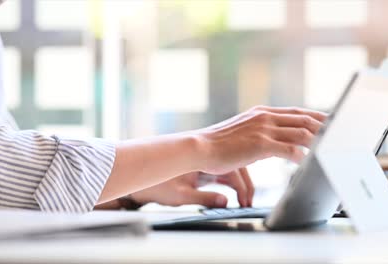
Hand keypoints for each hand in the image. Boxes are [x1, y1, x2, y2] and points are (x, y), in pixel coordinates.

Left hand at [130, 167, 253, 207]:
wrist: (139, 182)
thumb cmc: (156, 187)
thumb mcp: (181, 196)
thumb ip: (204, 198)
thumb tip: (225, 202)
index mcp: (200, 158)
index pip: (231, 167)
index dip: (242, 185)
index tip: (245, 201)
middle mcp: (203, 156)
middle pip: (234, 165)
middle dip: (244, 184)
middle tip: (248, 203)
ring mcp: (202, 162)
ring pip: (229, 169)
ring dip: (237, 184)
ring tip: (243, 201)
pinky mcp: (199, 168)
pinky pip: (220, 174)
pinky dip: (228, 184)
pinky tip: (233, 196)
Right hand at [196, 106, 326, 174]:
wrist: (199, 147)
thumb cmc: (218, 144)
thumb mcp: (242, 132)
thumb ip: (260, 132)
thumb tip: (274, 142)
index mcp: (261, 112)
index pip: (296, 112)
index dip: (317, 117)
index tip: (331, 122)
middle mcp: (264, 117)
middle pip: (304, 119)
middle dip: (325, 126)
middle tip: (341, 134)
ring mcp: (263, 129)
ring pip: (301, 132)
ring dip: (319, 141)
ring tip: (331, 149)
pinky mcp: (260, 144)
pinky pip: (289, 148)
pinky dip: (302, 154)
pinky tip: (308, 161)